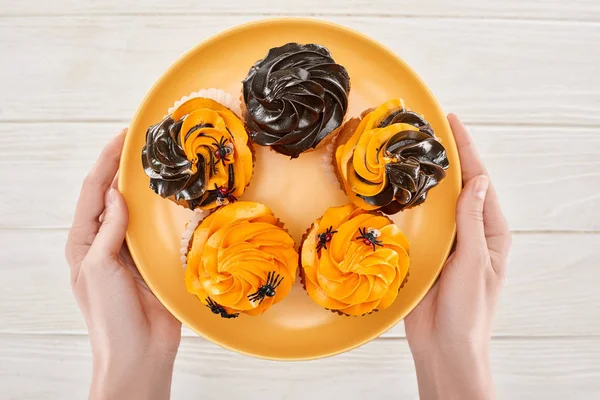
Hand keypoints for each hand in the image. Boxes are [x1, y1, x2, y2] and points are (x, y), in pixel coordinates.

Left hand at [65, 129, 181, 399]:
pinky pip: (156, 230)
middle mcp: (105, 242)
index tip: (122, 137)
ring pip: (136, 211)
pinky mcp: (152, 262)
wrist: (138, 352)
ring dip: (145, 188)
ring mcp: (129, 252)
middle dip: (123, 168)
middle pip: (114, 196)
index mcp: (84, 242)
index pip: (94, 192)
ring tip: (159, 163)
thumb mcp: (99, 269)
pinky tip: (174, 200)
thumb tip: (116, 193)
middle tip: (143, 142)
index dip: (106, 162)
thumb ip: (108, 230)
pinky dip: (162, 213)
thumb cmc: (109, 316)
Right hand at [404, 115, 511, 399]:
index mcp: (491, 233)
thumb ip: (472, 222)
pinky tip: (397, 191)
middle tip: (427, 130)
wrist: (445, 346)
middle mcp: (469, 233)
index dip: (467, 151)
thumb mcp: (475, 262)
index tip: (452, 123)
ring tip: (410, 152)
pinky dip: (410, 205)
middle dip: (447, 159)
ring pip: (436, 203)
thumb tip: (478, 181)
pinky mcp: (425, 254)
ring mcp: (446, 243)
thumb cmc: (469, 310)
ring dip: (426, 179)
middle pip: (458, 188)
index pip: (480, 183)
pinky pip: (418, 224)